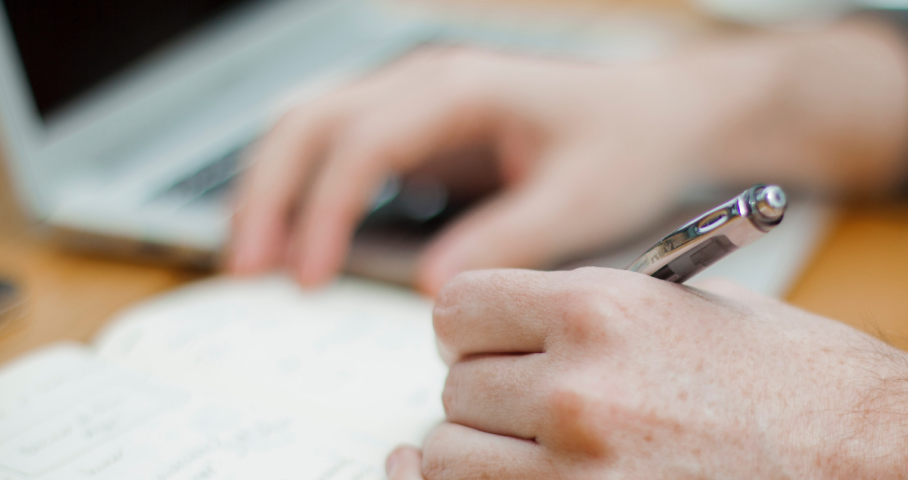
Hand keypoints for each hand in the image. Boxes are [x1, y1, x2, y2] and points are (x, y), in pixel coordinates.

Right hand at [226, 17, 907, 293]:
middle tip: (246, 272)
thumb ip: (509, 238)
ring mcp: (415, 98)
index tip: (308, 275)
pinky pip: (337, 146)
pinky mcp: (417, 127)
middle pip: (311, 121)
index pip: (364, 141)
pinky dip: (303, 189)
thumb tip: (435, 289)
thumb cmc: (629, 146)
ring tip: (251, 261)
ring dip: (272, 188)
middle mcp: (427, 80)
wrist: (661, 116)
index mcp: (463, 87)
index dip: (324, 210)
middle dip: (268, 194)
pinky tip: (296, 242)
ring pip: (311, 126)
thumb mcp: (581, 199)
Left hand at [408, 267, 907, 478]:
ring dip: (483, 457)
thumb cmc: (804, 385)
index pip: (457, 308)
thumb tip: (515, 332)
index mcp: (600, 310)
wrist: (880, 454)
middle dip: (487, 397)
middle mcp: (578, 390)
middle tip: (530, 408)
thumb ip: (591, 313)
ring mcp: (580, 473)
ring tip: (537, 454)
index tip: (489, 346)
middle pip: (454, 389)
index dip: (474, 329)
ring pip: (450, 460)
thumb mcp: (692, 308)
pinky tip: (532, 477)